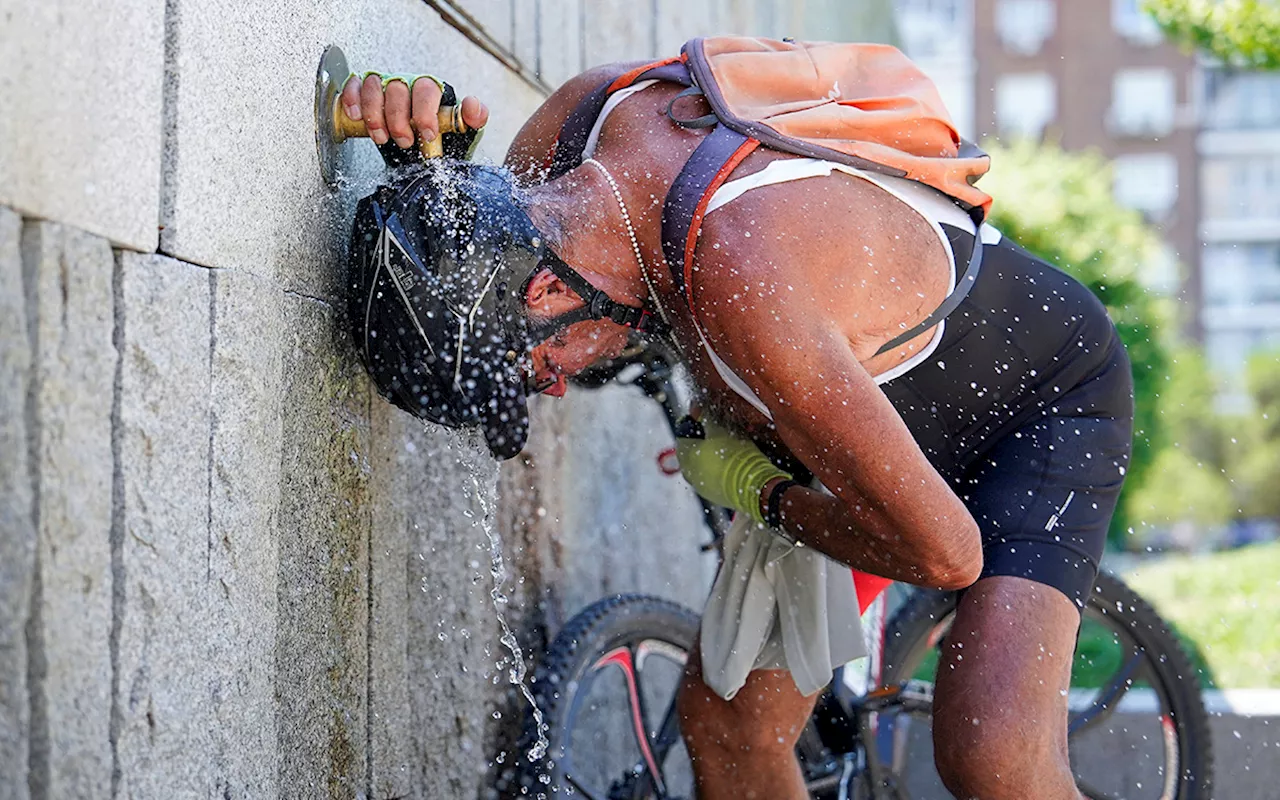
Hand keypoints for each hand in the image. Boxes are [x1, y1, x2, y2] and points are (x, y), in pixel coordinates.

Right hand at [340, 74, 489, 148]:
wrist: (418, 147)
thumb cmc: (438, 138)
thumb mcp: (460, 134)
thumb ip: (471, 120)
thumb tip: (474, 106)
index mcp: (431, 90)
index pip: (426, 89)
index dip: (425, 111)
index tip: (426, 133)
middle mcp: (407, 83)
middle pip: (398, 89)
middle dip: (399, 120)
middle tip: (405, 141)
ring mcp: (385, 85)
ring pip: (375, 86)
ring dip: (375, 114)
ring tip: (381, 137)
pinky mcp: (366, 91)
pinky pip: (356, 85)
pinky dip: (353, 98)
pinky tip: (356, 116)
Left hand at [674, 416, 790, 524]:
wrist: (754, 485)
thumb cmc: (735, 455)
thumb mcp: (720, 429)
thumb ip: (706, 417)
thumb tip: (696, 406)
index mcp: (686, 456)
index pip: (682, 434)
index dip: (693, 423)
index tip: (703, 416)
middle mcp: (689, 474)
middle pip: (691, 451)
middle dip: (702, 440)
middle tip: (717, 431)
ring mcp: (702, 487)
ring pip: (701, 465)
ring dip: (710, 455)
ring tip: (727, 446)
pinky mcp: (716, 495)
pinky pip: (713, 477)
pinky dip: (718, 468)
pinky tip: (732, 462)